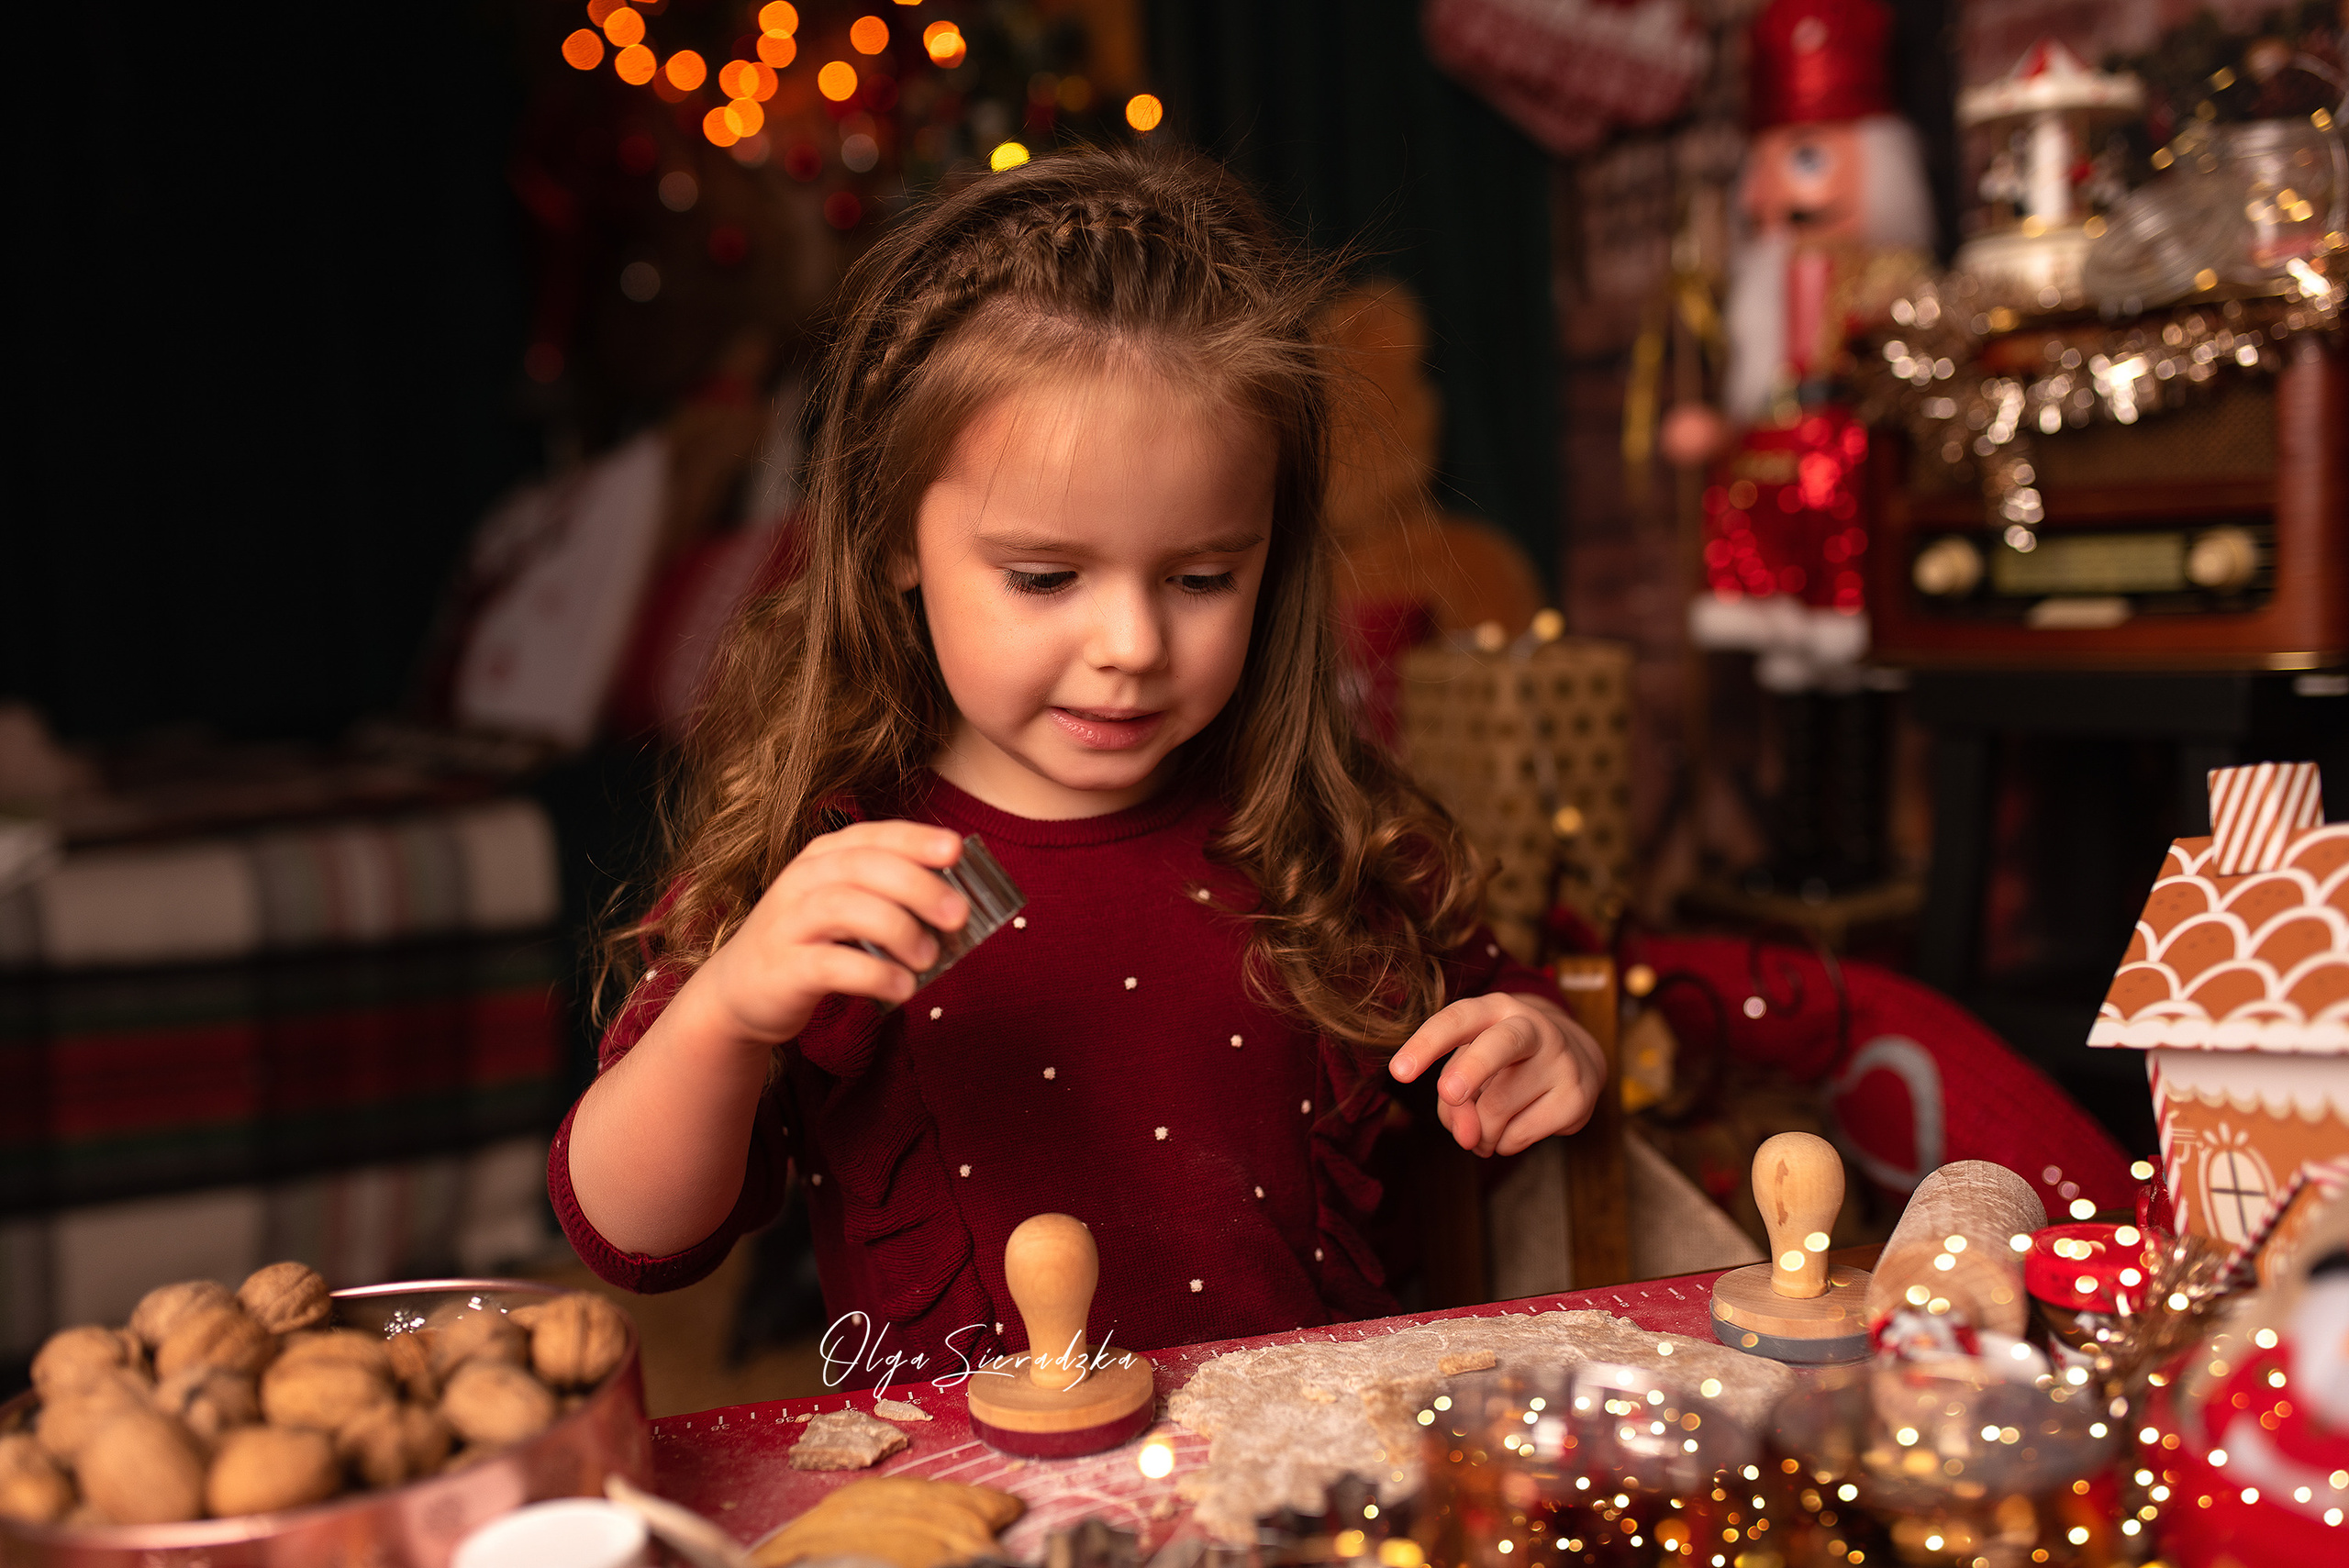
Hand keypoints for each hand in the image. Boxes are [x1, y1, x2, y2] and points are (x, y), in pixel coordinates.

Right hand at [682, 820, 969, 1049]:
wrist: (740, 990)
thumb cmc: (811, 942)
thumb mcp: (845, 905)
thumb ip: (889, 895)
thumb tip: (959, 900)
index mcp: (823, 858)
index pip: (872, 836)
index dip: (915, 839)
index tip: (955, 850)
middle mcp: (803, 881)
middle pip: (864, 867)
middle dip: (918, 887)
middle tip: (958, 916)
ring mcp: (789, 923)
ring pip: (846, 908)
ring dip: (898, 929)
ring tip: (930, 957)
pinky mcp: (784, 968)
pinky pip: (832, 964)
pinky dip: (874, 974)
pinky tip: (903, 986)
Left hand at [1388, 992, 1602, 1156]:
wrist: (1575, 1061)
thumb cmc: (1505, 1062)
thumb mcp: (1469, 1065)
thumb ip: (1452, 1096)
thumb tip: (1468, 1136)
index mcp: (1496, 1009)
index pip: (1458, 1019)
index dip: (1426, 1044)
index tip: (1399, 1071)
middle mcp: (1533, 1027)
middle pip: (1499, 1046)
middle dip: (1471, 1069)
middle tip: (1449, 1093)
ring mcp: (1561, 1061)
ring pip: (1496, 1111)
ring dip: (1478, 1131)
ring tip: (1487, 1123)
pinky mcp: (1577, 1098)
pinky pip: (1518, 1137)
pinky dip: (1502, 1143)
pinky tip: (1515, 1127)